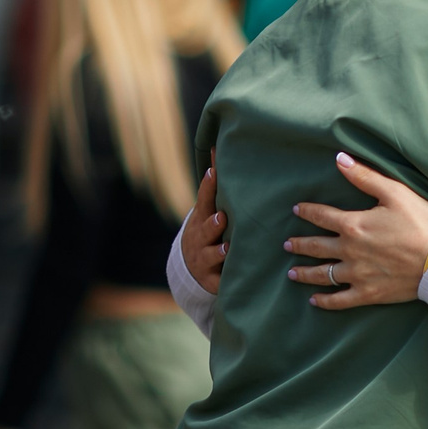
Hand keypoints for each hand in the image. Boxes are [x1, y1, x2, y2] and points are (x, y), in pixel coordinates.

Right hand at [183, 157, 227, 293]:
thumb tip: (217, 146)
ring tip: (227, 248)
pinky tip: (236, 280)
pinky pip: (220, 282)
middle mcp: (200, 239)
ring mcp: (204, 260)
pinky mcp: (212, 280)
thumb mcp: (207, 209)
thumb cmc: (207, 230)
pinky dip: (226, 281)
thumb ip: (214, 185)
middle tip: (222, 217)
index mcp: (201, 219)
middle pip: (206, 229)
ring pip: (212, 256)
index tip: (214, 172)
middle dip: (213, 223)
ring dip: (219, 252)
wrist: (190, 268)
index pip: (203, 200)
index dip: (208, 187)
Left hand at [284, 153, 427, 309]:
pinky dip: (325, 301)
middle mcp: (349, 251)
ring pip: (323, 274)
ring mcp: (357, 274)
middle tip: (287, 244)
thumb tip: (340, 159)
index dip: (307, 211)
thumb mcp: (395, 193)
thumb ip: (365, 177)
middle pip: (316, 247)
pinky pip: (340, 300)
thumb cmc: (421, 224)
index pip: (322, 216)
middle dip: (299, 244)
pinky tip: (315, 301)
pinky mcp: (367, 293)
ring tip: (292, 273)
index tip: (297, 209)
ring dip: (305, 273)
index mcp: (353, 225)